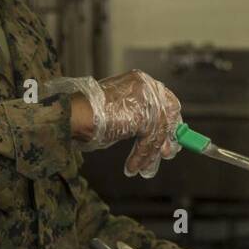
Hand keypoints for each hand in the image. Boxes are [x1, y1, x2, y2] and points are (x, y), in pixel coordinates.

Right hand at [47, 71, 182, 175]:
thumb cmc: (89, 112)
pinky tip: (134, 165)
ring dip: (150, 153)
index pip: (166, 99)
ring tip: (143, 167)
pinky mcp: (144, 116)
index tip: (171, 134)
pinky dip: (142, 155)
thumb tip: (154, 133)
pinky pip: (150, 141)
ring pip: (158, 132)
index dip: (171, 119)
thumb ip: (139, 116)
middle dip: (168, 137)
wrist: (77, 114)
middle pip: (168, 114)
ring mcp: (147, 101)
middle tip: (166, 154)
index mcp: (141, 81)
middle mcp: (147, 86)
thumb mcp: (121, 109)